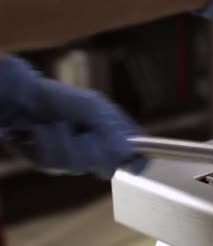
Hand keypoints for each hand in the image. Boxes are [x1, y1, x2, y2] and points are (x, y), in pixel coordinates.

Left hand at [0, 56, 146, 178]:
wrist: (22, 99)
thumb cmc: (64, 99)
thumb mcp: (94, 109)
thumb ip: (113, 132)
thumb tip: (130, 153)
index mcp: (116, 131)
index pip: (136, 156)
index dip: (134, 162)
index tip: (128, 163)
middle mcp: (99, 147)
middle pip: (106, 167)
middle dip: (88, 150)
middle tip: (81, 134)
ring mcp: (76, 157)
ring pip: (76, 167)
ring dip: (61, 144)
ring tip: (53, 125)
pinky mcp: (52, 163)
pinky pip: (53, 166)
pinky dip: (44, 147)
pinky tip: (39, 133)